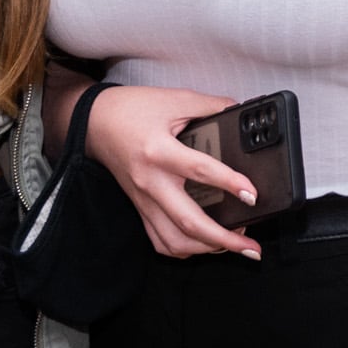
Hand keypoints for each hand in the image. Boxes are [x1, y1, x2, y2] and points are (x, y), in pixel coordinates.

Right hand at [83, 85, 263, 259]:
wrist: (95, 121)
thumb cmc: (131, 110)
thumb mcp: (174, 98)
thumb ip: (210, 105)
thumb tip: (239, 111)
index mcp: (159, 151)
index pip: (199, 170)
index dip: (229, 183)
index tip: (252, 194)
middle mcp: (151, 182)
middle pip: (188, 222)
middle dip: (224, 239)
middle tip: (250, 245)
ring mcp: (144, 200)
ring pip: (174, 241)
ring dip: (206, 249)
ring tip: (233, 245)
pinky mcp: (140, 208)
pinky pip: (160, 240)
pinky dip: (183, 249)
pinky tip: (202, 245)